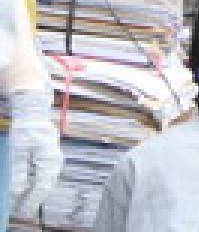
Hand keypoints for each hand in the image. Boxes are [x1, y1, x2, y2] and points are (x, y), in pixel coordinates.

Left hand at [8, 87, 62, 218]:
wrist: (34, 111)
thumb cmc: (26, 129)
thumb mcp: (18, 151)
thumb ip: (19, 173)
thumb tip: (18, 192)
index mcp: (49, 160)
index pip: (41, 186)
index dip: (31, 201)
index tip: (22, 212)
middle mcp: (55, 161)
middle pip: (46, 185)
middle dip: (34, 200)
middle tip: (23, 212)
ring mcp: (55, 158)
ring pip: (47, 181)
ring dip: (37, 193)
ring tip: (27, 204)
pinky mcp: (51, 156)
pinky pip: (47, 174)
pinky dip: (39, 184)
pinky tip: (32, 189)